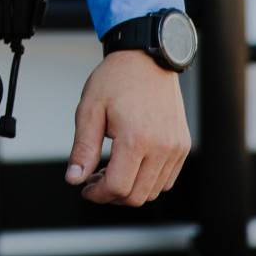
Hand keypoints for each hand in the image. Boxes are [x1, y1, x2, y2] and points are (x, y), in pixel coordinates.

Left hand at [64, 50, 190, 206]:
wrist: (147, 58)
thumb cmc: (116, 80)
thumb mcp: (90, 110)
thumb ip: (83, 149)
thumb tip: (74, 179)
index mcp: (136, 139)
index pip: (117, 188)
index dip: (97, 194)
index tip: (85, 188)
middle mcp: (161, 147)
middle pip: (136, 196)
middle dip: (111, 195)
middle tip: (95, 179)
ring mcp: (175, 148)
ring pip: (153, 192)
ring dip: (130, 190)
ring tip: (112, 170)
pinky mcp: (182, 145)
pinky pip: (167, 180)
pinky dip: (148, 181)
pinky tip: (131, 164)